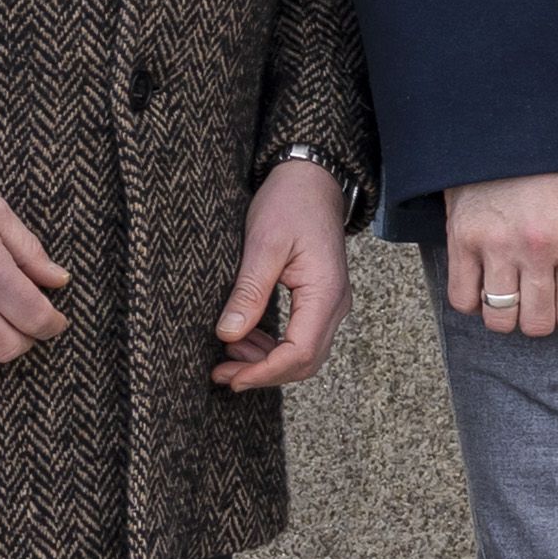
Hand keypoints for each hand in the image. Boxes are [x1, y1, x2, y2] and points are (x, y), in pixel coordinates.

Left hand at [211, 159, 347, 390]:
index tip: (230, 377)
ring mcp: (331, 304)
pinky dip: (273, 348)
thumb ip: (248, 291)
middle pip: (306, 361)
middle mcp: (335, 304)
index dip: (265, 372)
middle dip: (263, 373)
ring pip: (305, 354)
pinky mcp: (320, 300)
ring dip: (266, 362)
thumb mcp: (263, 244)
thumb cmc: (289, 204)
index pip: (301, 352)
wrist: (311, 181)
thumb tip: (228, 334)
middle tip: (222, 374)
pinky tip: (246, 339)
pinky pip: (302, 338)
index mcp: (325, 291)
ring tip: (228, 354)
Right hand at [446, 170, 557, 338]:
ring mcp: (496, 246)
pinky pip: (462, 298)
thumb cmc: (550, 179)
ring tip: (508, 297)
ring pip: (499, 318)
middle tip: (534, 303)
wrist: (507, 139)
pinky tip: (482, 287)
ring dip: (504, 316)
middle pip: (536, 324)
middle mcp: (536, 248)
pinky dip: (472, 303)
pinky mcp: (462, 240)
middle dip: (537, 321)